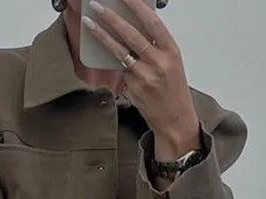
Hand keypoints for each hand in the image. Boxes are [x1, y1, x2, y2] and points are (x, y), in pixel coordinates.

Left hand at [83, 0, 201, 156]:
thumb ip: (156, 45)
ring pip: (120, 52)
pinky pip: (120, 70)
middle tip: (97, 6)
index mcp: (171, 52)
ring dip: (102, 36)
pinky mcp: (134, 89)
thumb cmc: (174, 90)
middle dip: (111, 17)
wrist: (175, 120)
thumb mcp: (172, 63)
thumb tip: (133, 26)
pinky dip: (114, 62)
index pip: (152, 22)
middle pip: (131, 35)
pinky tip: (107, 55)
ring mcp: (145, 77)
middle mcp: (159, 63)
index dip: (136, 6)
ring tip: (89, 24)